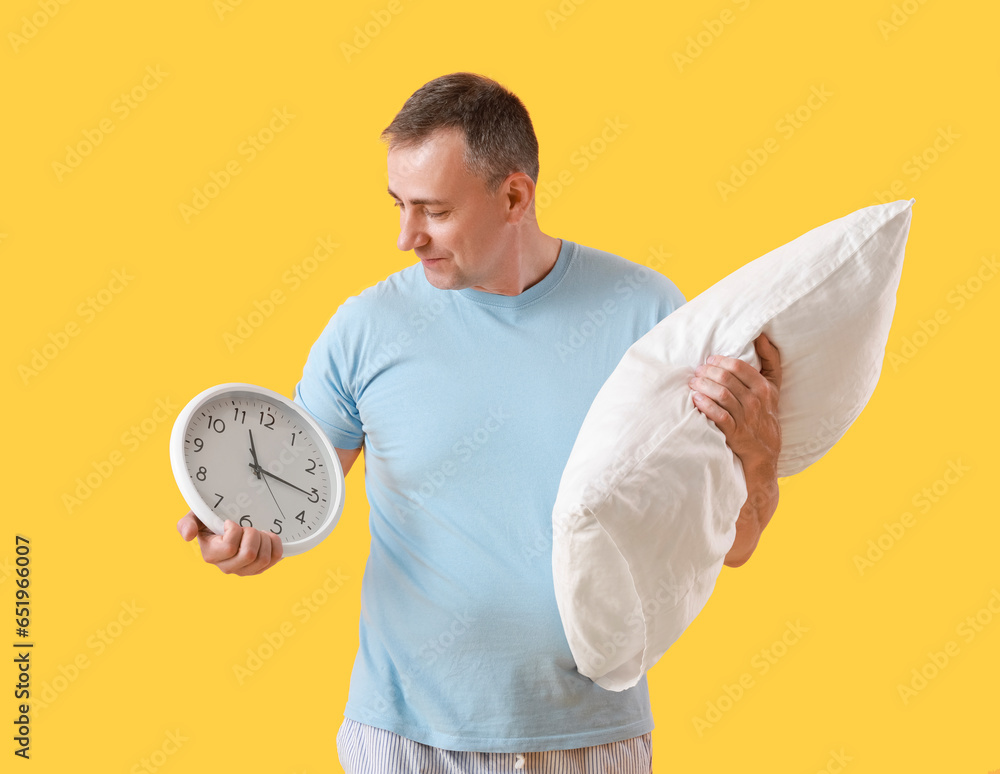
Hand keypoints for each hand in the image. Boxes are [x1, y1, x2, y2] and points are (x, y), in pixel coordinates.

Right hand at [177, 510, 282, 575]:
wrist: (228, 525)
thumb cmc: (212, 521)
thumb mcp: (196, 517)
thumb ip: (187, 523)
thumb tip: (188, 536)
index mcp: (211, 555)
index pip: (230, 547)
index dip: (235, 531)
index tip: (231, 523)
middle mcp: (227, 567)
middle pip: (249, 554)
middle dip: (252, 534)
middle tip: (247, 527)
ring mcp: (245, 570)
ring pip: (263, 558)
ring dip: (264, 539)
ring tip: (257, 532)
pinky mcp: (260, 568)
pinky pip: (275, 558)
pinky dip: (275, 544)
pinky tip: (267, 537)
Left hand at [688, 333, 781, 471]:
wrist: (764, 451)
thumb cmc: (766, 412)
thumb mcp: (774, 385)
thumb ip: (771, 359)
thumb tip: (762, 335)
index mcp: (764, 387)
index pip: (738, 367)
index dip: (720, 361)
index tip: (709, 359)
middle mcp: (756, 401)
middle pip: (726, 379)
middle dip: (707, 372)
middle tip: (696, 372)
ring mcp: (745, 417)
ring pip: (720, 395)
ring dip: (702, 386)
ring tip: (692, 383)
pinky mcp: (735, 432)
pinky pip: (718, 415)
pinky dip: (705, 406)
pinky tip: (695, 399)